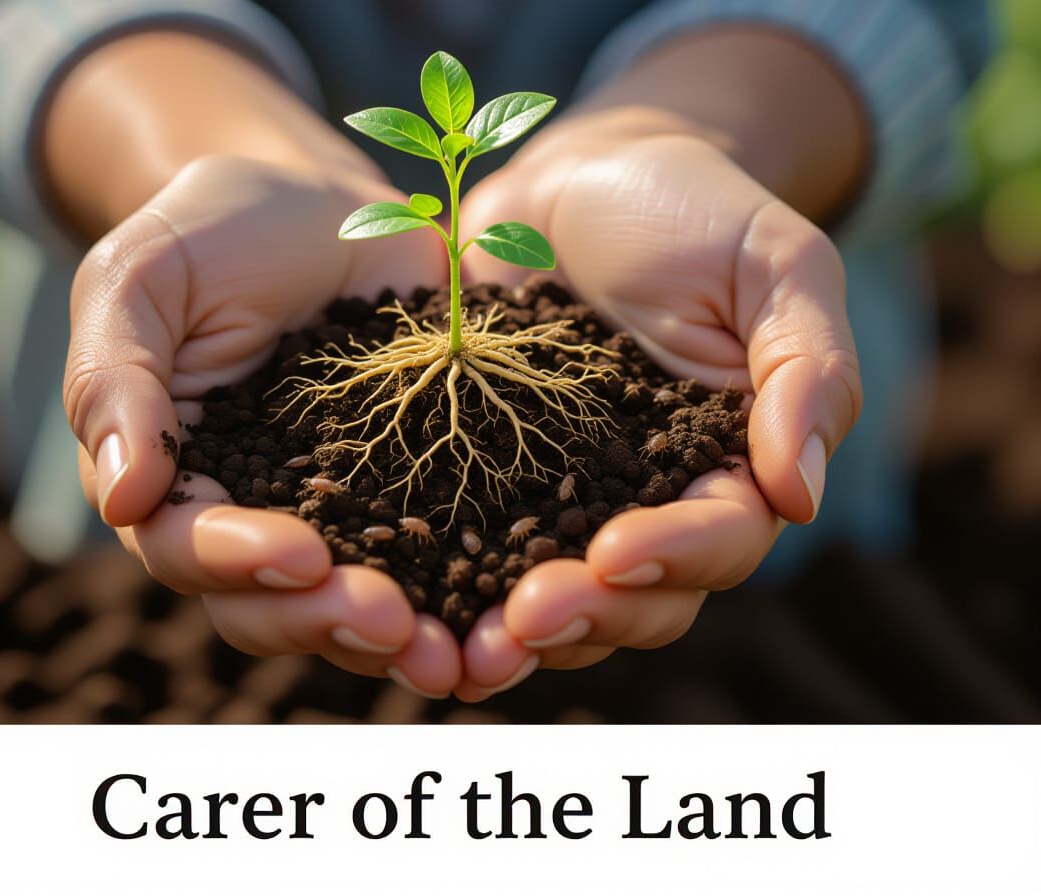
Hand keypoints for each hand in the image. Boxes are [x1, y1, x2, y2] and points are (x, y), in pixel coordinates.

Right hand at [67, 154, 461, 695]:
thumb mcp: (140, 280)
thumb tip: (122, 496)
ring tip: (451, 652)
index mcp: (178, 479)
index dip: (236, 564)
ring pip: (355, 600)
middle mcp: (256, 516)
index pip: (185, 547)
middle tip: (390, 623)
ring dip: (400, 636)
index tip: (299, 554)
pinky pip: (439, 556)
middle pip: (273, 602)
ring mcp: (342, 511)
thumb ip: (116, 380)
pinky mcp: (417, 489)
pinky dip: (468, 591)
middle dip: (328, 619)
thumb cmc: (211, 232)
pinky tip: (508, 609)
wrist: (319, 202)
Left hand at [452, 124, 860, 699]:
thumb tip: (801, 496)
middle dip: (588, 614)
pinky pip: (475, 547)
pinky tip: (413, 608)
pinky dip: (450, 588)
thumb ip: (807, 371)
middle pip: (638, 593)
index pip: (721, 539)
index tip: (615, 552)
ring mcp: (567, 495)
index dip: (675, 558)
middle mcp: (651, 499)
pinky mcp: (491, 476)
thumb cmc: (694, 209)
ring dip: (518, 631)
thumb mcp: (775, 266)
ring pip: (558, 594)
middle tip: (526, 618)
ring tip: (469, 649)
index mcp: (730, 464)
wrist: (582, 177)